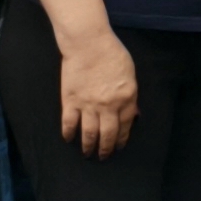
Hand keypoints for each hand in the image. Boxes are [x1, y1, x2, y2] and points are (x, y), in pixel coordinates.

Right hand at [60, 26, 139, 156]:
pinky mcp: (71, 101)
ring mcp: (88, 105)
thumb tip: (131, 113)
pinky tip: (69, 139)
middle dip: (106, 148)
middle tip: (103, 157)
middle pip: (108, 134)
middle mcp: (108, 106)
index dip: (122, 138)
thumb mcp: (130, 75)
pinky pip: (69, 123)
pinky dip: (68, 133)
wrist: (89, 44)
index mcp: (126, 98)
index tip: (119, 146)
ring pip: (89, 133)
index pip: (126, 125)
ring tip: (87, 153)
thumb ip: (130, 95)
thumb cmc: (112, 54)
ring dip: (88, 146)